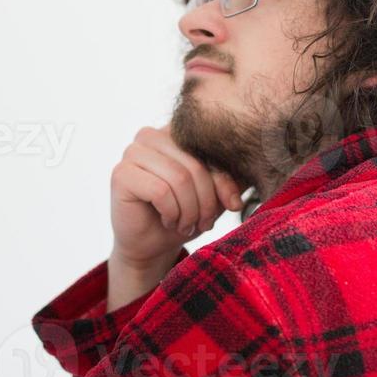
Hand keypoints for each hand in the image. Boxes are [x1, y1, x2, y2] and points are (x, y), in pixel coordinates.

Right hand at [106, 127, 244, 307]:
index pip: (209, 147)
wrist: (151, 244)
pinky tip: (169, 222)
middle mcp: (150, 135)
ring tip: (187, 224)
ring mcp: (132, 152)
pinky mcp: (121, 174)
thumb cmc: (183, 213)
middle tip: (205, 222)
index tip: (232, 204)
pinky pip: (160, 191)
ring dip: (189, 210)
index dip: (224, 178)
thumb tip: (255, 164)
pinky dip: (172, 213)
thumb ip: (232, 176)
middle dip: (206, 200)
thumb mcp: (215, 193)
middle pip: (194, 164)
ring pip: (179, 178)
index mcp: (174, 131)